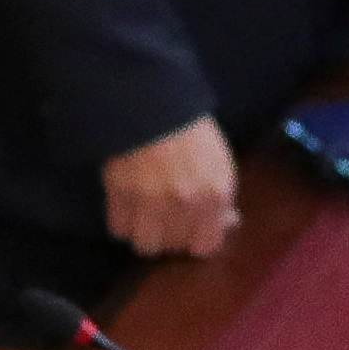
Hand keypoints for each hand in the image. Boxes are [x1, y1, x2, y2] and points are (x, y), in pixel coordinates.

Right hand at [100, 117, 237, 261]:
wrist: (149, 102)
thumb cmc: (188, 129)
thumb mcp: (219, 159)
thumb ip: (223, 194)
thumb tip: (230, 222)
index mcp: (215, 194)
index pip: (206, 244)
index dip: (195, 239)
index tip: (188, 231)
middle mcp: (187, 203)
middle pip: (174, 247)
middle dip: (169, 236)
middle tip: (164, 219)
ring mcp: (152, 201)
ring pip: (146, 245)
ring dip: (144, 234)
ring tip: (143, 218)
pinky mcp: (120, 194)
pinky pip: (119, 228)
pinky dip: (121, 221)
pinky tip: (126, 208)